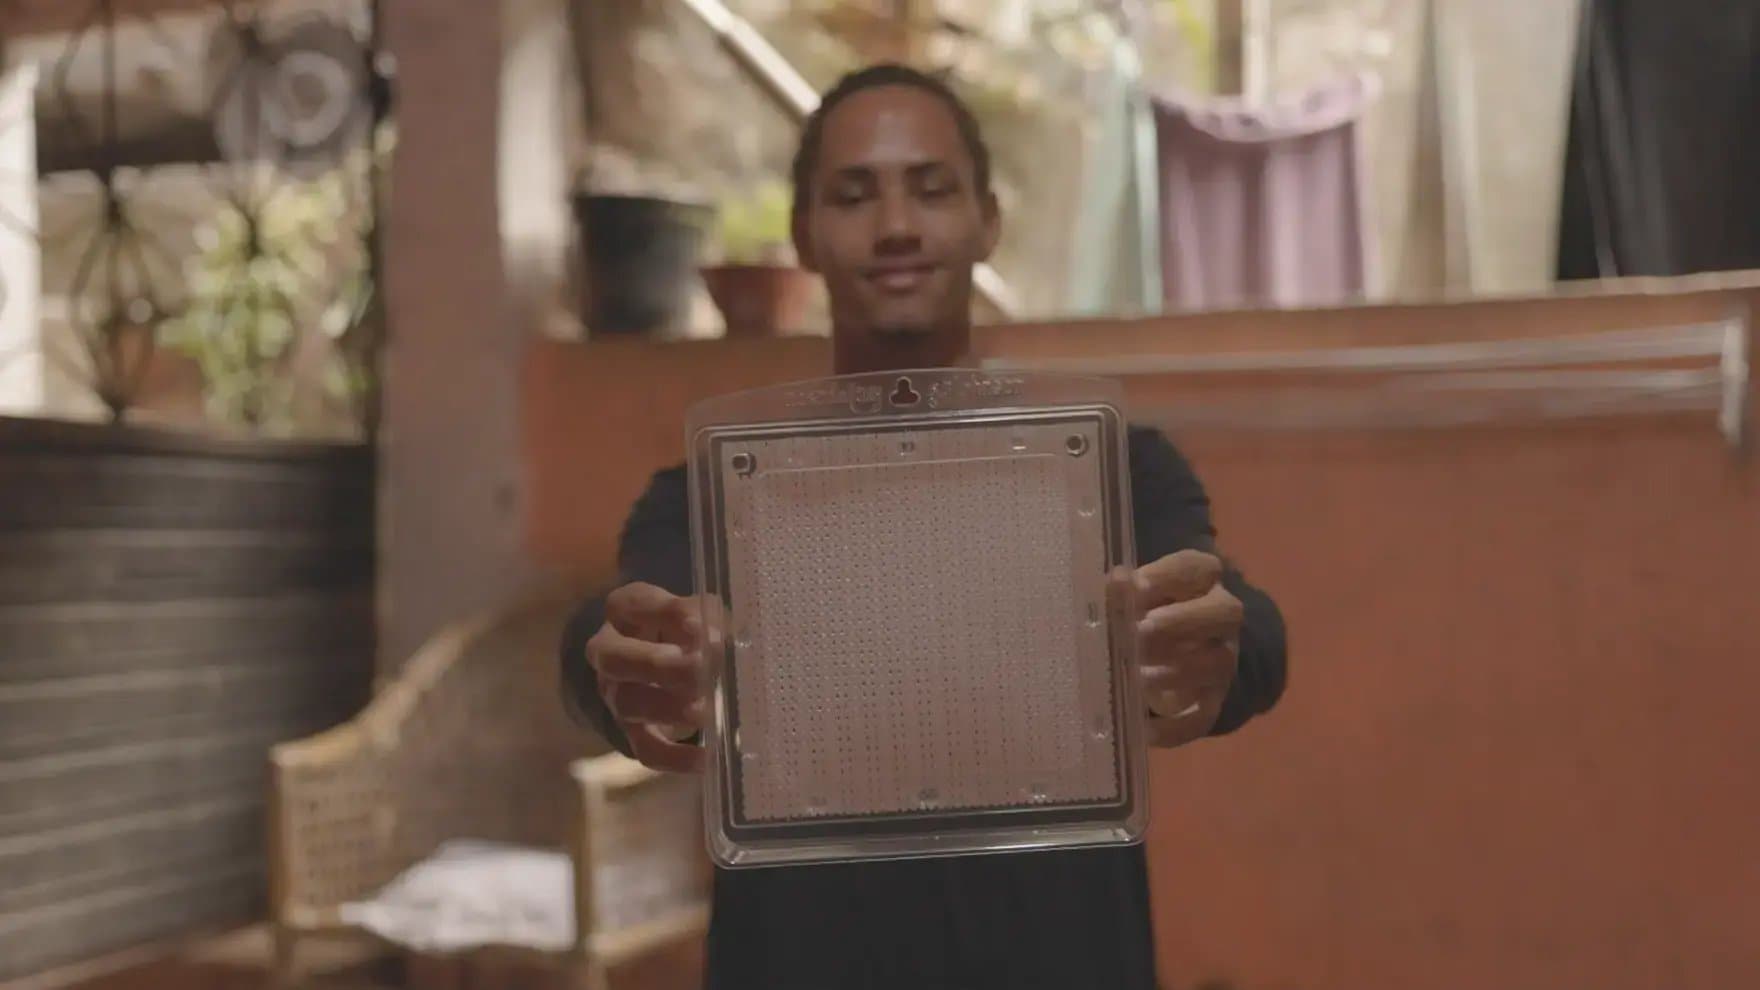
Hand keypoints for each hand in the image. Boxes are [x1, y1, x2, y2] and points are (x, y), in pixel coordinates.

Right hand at [584, 582, 713, 771]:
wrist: (669, 666)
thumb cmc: (686, 630)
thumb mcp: (699, 612)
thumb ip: (709, 619)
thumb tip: (716, 639)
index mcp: (625, 611)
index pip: (631, 604)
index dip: (666, 614)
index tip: (702, 627)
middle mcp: (610, 651)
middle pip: (615, 659)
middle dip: (656, 665)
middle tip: (696, 671)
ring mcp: (617, 694)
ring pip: (628, 704)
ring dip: (666, 709)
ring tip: (703, 710)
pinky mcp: (632, 731)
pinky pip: (644, 749)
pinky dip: (674, 758)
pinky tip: (704, 758)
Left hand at [1132, 550, 1242, 747]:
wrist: (1168, 654)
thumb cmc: (1143, 611)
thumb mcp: (1132, 597)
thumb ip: (1123, 590)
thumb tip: (1115, 580)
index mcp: (1201, 579)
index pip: (1198, 567)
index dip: (1168, 576)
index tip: (1135, 587)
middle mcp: (1222, 616)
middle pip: (1226, 611)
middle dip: (1183, 621)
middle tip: (1141, 632)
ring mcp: (1223, 659)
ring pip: (1218, 663)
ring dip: (1177, 671)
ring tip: (1137, 677)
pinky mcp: (1213, 700)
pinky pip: (1204, 716)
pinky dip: (1175, 729)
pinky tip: (1144, 731)